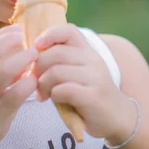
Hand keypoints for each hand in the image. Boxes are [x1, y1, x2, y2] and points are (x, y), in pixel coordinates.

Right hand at [0, 24, 37, 148]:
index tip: (17, 29)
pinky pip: (15, 96)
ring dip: (22, 60)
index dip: (2, 34)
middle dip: (10, 42)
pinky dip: (27, 84)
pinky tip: (34, 80)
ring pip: (4, 72)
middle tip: (27, 40)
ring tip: (34, 56)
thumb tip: (14, 48)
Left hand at [33, 24, 136, 142]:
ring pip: (56, 71)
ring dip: (43, 84)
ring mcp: (94, 77)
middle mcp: (93, 60)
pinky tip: (56, 100)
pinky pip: (63, 89)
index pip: (69, 31)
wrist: (118, 118)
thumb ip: (61, 61)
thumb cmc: (89, 94)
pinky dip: (53, 95)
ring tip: (43, 94)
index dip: (50, 34)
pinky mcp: (93, 96)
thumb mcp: (78, 72)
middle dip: (38, 67)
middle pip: (56, 53)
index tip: (37, 47)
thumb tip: (31, 56)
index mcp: (88, 51)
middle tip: (34, 80)